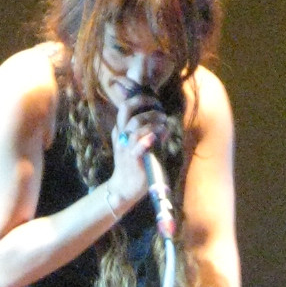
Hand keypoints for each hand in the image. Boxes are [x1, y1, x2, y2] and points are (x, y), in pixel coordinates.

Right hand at [107, 87, 165, 214]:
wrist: (126, 187)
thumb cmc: (136, 164)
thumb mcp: (141, 145)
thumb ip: (151, 133)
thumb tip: (164, 124)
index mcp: (121, 130)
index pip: (125, 106)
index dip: (140, 98)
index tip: (155, 100)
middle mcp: (121, 135)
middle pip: (126, 109)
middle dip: (143, 102)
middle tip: (159, 107)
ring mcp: (125, 146)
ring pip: (135, 124)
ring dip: (153, 120)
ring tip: (164, 122)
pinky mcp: (133, 157)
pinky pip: (139, 143)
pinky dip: (151, 135)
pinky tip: (162, 134)